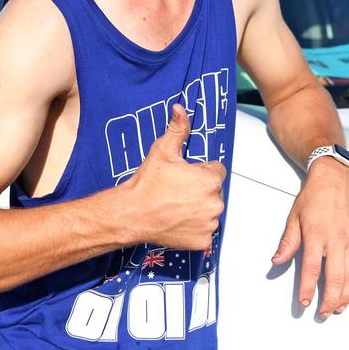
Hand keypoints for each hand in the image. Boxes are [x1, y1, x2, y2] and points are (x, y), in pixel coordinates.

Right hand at [124, 103, 226, 249]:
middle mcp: (215, 203)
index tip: (184, 174)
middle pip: (213, 191)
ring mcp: (209, 223)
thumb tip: (180, 109)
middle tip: (176, 189)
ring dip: (197, 208)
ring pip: (209, 210)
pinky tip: (177, 219)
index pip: (216, 170)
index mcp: (210, 180)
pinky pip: (203, 230)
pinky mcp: (202, 240)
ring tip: (175, 204)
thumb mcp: (162, 150)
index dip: (199, 170)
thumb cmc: (147, 184)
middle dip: (199, 189)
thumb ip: (177, 129)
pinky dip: (193, 227)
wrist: (132, 213)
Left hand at [271, 158, 348, 317]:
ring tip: (336, 308)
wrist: (335, 180)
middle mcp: (337, 241)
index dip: (308, 289)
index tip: (304, 302)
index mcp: (317, 235)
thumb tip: (277, 261)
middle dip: (328, 300)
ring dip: (345, 297)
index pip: (312, 269)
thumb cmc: (314, 197)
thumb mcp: (294, 217)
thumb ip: (288, 242)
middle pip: (336, 279)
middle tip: (321, 313)